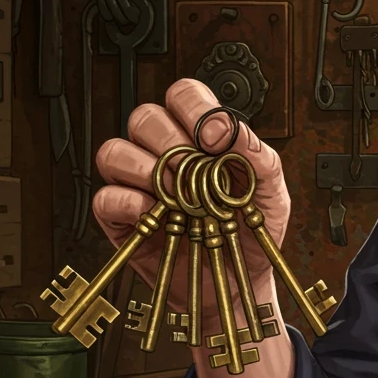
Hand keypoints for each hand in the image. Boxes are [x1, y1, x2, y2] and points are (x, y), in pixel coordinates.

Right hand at [92, 79, 291, 313]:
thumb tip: (228, 129)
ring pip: (115, 151)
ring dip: (146, 170)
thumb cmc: (253, 232)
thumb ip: (257, 154)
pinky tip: (157, 213)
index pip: (183, 96)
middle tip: (195, 172)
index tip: (213, 139)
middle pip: (145, 118)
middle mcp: (166, 154)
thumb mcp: (271, 191)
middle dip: (171, 142)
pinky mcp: (122, 218)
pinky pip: (106, 196)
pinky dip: (129, 202)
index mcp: (201, 139)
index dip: (194, 108)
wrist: (240, 281)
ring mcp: (140, 184)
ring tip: (177, 197)